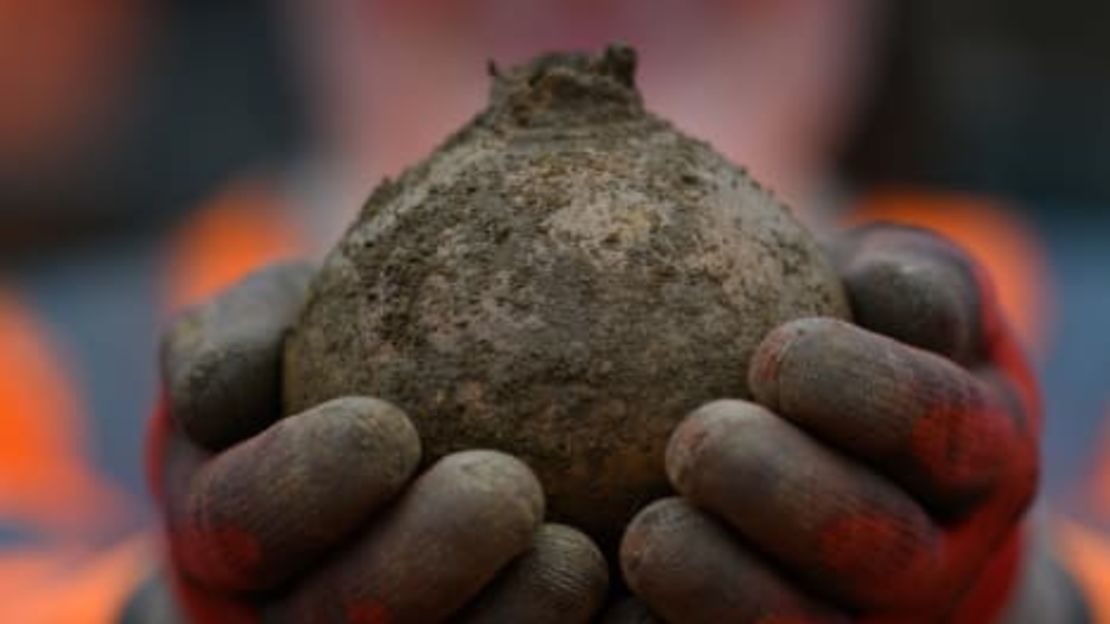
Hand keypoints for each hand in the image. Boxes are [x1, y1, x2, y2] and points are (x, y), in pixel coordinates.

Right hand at [148, 263, 608, 622]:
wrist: (400, 419)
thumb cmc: (320, 355)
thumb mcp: (269, 323)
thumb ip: (239, 340)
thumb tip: (219, 393)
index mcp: (231, 524)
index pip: (237, 521)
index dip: (301, 487)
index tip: (387, 429)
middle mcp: (292, 607)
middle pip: (332, 620)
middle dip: (415, 566)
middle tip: (505, 491)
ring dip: (506, 621)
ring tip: (580, 560)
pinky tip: (644, 600)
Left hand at [619, 225, 1039, 622]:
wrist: (849, 458)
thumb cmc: (863, 338)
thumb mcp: (904, 288)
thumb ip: (914, 282)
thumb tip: (878, 282)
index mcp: (977, 449)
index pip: (941, 426)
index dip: (867, 394)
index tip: (777, 357)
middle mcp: (934, 552)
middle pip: (880, 550)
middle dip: (788, 496)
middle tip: (699, 442)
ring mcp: (862, 616)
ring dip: (723, 588)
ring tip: (648, 536)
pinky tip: (611, 594)